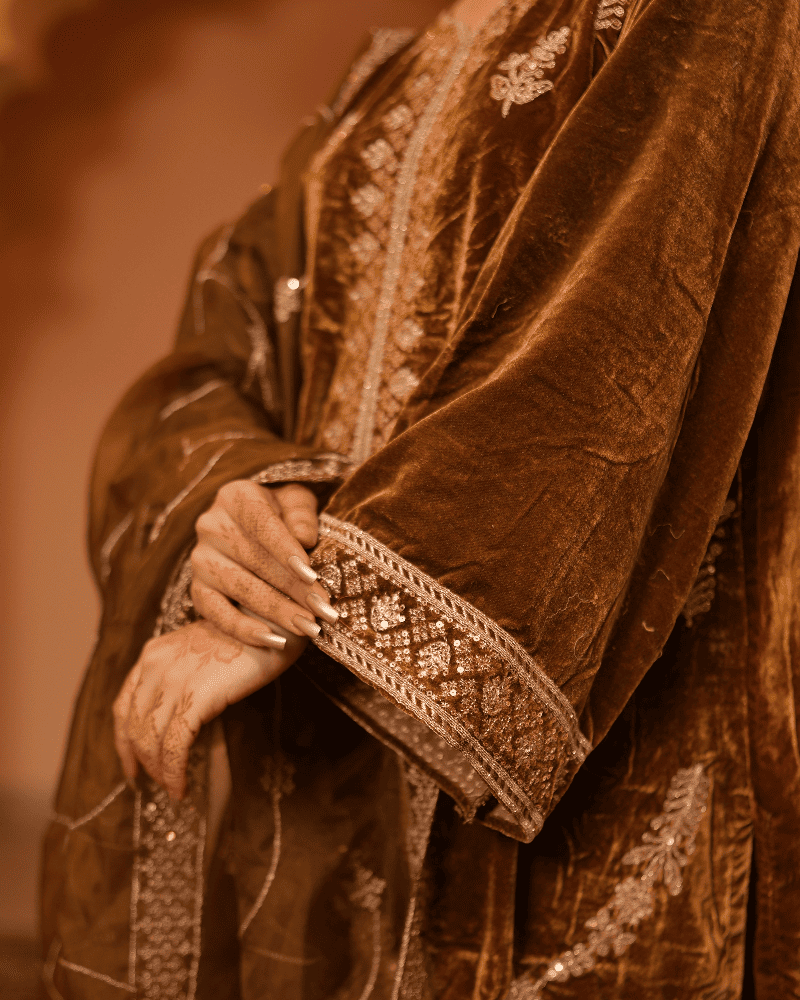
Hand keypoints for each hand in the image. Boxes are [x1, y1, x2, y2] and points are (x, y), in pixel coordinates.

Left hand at [113, 620, 305, 798]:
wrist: (272, 622)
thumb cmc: (248, 639)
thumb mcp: (203, 653)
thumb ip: (183, 679)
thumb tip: (181, 722)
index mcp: (153, 653)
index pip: (123, 706)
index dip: (123, 741)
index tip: (131, 765)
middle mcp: (154, 665)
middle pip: (134, 727)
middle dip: (143, 761)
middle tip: (158, 784)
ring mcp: (173, 680)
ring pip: (151, 740)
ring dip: (160, 772)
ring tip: (174, 789)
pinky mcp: (195, 696)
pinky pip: (175, 745)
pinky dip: (174, 772)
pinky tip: (181, 787)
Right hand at [190, 480, 337, 647]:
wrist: (250, 532)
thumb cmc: (283, 513)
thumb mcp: (297, 502)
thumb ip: (302, 513)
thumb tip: (305, 538)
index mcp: (236, 497)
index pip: (262, 523)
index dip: (286, 550)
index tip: (313, 576)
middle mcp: (211, 525)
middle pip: (255, 560)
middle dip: (294, 589)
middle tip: (325, 611)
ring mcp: (201, 559)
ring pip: (240, 588)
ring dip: (278, 612)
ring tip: (310, 628)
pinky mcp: (197, 589)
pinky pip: (217, 613)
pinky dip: (246, 630)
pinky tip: (277, 641)